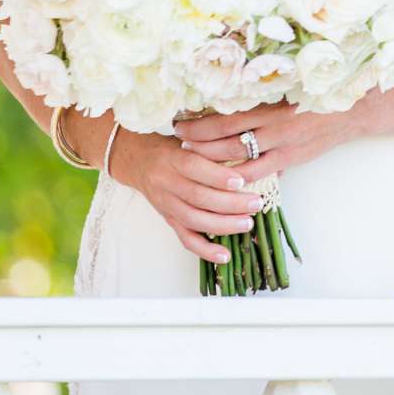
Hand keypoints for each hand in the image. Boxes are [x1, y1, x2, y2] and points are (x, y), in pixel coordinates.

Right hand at [109, 124, 268, 267]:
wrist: (138, 161)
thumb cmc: (171, 148)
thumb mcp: (188, 139)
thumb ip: (211, 148)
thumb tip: (247, 155)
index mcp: (172, 158)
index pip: (194, 167)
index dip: (218, 177)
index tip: (242, 181)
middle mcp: (166, 182)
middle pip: (197, 197)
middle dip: (229, 203)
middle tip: (255, 204)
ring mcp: (166, 204)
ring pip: (193, 219)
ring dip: (223, 225)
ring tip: (247, 223)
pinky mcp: (168, 220)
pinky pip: (185, 238)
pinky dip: (205, 250)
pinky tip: (224, 255)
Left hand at [172, 96, 378, 187]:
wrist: (352, 109)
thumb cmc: (316, 93)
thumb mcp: (286, 88)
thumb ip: (259, 95)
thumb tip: (227, 94)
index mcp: (268, 104)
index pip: (225, 117)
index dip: (199, 124)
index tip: (179, 123)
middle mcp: (272, 126)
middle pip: (225, 141)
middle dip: (198, 144)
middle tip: (177, 143)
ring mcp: (282, 147)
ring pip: (238, 161)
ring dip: (212, 164)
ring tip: (192, 162)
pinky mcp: (290, 160)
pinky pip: (258, 175)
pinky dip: (238, 179)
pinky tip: (222, 180)